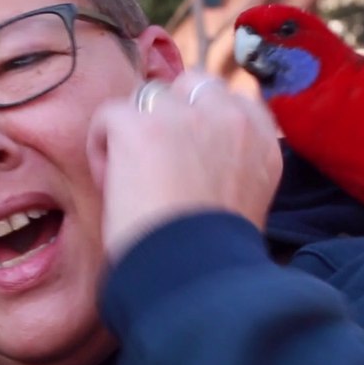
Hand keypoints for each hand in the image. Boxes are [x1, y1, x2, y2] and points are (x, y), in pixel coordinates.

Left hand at [87, 71, 282, 260]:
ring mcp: (186, 117)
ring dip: (135, 131)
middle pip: (190, 85)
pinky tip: (113, 186)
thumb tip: (198, 156)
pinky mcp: (141, 125)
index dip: (200, 121)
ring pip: (147, 98)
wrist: (193, 278)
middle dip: (169, 113)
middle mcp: (230, 119)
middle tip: (157, 162)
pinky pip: (108, 117)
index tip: (186, 157)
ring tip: (133, 181)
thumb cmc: (212, 257)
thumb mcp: (245, 200)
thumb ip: (232, 164)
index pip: (229, 99)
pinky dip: (102, 149)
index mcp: (262, 140)